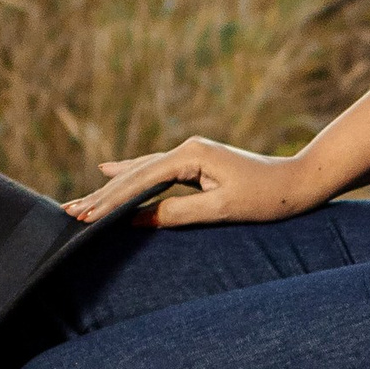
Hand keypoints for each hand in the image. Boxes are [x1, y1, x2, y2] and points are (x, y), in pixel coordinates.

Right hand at [65, 137, 302, 228]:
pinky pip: (155, 171)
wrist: (300, 181)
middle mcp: (186, 148)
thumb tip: (136, 219)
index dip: (110, 200)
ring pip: (142, 172)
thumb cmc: (267, 198)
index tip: (85, 216)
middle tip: (69, 212)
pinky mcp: (196, 163)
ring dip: (111, 188)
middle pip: (135, 174)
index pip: (140, 180)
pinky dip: (131, 176)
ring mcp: (191, 154)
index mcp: (190, 155)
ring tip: (82, 200)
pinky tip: (110, 171)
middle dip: (102, 195)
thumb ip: (177, 213)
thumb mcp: (221, 210)